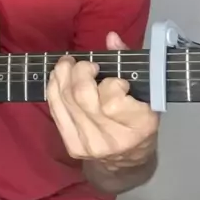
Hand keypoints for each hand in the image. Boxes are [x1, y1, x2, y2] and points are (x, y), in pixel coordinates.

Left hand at [47, 32, 158, 166]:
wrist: (127, 161)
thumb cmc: (139, 119)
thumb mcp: (145, 92)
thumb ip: (128, 61)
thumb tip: (111, 37)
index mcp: (140, 125)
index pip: (113, 99)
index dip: (111, 83)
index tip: (117, 80)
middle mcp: (113, 138)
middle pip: (83, 96)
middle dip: (81, 72)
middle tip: (86, 65)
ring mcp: (90, 144)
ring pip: (67, 100)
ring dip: (63, 75)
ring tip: (68, 64)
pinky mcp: (73, 146)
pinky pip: (56, 110)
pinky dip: (54, 89)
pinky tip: (57, 77)